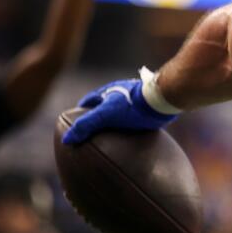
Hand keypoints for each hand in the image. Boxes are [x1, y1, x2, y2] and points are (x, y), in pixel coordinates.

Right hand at [61, 79, 176, 144]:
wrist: (163, 101)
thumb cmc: (133, 106)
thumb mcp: (106, 115)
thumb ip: (86, 126)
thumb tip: (67, 140)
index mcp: (107, 92)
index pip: (88, 102)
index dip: (80, 113)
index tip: (75, 126)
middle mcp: (120, 94)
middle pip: (103, 107)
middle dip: (96, 118)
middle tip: (91, 134)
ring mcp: (134, 100)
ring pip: (119, 112)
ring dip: (114, 123)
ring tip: (110, 140)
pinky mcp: (147, 107)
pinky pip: (134, 118)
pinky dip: (128, 126)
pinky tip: (130, 138)